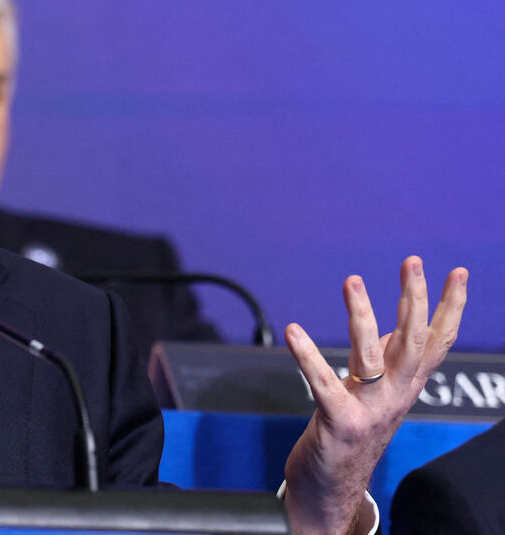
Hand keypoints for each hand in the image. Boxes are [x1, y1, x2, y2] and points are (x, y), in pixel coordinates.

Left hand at [282, 256, 466, 534]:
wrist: (333, 489)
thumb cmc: (352, 432)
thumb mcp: (377, 392)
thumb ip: (387, 360)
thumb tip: (394, 323)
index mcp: (407, 385)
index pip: (437, 341)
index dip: (450, 307)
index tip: (458, 270)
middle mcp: (395, 395)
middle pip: (413, 341)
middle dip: (415, 299)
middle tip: (412, 261)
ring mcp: (369, 410)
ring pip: (371, 355)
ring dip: (362, 316)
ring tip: (352, 281)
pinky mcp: (339, 424)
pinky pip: (322, 383)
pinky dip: (307, 356)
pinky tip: (292, 331)